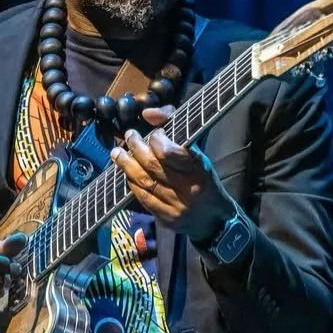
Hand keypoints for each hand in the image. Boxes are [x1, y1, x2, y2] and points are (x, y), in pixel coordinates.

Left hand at [110, 106, 234, 242]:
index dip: (156, 139)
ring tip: (118, 152)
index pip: (170, 152)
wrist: (214, 218)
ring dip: (127, 164)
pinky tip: (126, 172)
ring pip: (145, 181)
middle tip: (130, 136)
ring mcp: (177, 205)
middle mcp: (189, 187)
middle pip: (153, 165)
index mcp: (200, 168)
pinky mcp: (167, 218)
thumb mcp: (199, 152)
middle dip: (136, 147)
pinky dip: (132, 183)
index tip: (153, 133)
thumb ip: (176, 128)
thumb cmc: (204, 179)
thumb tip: (148, 114)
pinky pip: (143, 197)